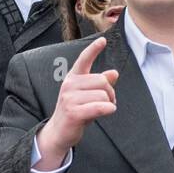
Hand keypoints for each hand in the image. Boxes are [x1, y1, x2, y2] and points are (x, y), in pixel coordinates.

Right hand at [35, 37, 117, 168]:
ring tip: (102, 110)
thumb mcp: (88, 96)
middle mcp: (69, 85)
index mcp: (72, 78)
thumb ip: (100, 84)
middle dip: (110, 92)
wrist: (59, 132)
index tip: (102, 40)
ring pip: (103, 95)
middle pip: (102, 81)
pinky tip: (108, 111)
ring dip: (109, 104)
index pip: (83, 60)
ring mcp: (69, 98)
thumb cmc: (76, 111)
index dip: (93, 50)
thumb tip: (114, 73)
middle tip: (107, 102)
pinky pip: (100, 107)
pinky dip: (108, 109)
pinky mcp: (73, 112)